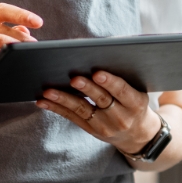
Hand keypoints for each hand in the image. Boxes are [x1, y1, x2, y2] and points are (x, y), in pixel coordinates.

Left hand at [37, 70, 160, 155]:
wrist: (137, 135)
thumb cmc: (135, 103)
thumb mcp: (138, 91)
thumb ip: (124, 74)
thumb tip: (105, 47)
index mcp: (136, 103)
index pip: (122, 91)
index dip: (110, 82)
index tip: (98, 73)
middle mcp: (121, 117)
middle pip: (101, 100)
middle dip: (87, 89)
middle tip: (73, 78)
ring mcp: (104, 126)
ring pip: (82, 110)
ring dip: (64, 99)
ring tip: (49, 91)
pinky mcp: (91, 130)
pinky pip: (72, 118)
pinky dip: (56, 108)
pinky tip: (43, 101)